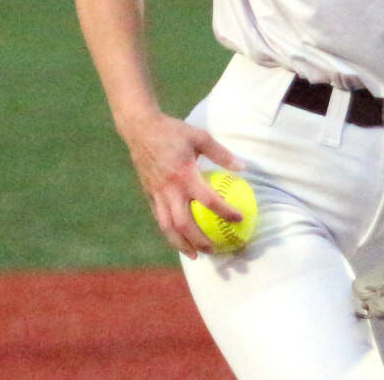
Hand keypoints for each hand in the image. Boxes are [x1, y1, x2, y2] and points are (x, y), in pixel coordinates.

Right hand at [122, 112, 245, 257]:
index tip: (239, 219)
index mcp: (184, 174)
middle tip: (215, 249)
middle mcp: (169, 188)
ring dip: (181, 244)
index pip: (208, 200)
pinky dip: (170, 232)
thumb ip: (221, 154)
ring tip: (195, 255)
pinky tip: (179, 239)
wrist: (140, 129)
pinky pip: (159, 218)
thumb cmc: (173, 131)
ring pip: (168, 227)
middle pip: (184, 223)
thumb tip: (243, 167)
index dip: (225, 211)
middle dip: (200, 240)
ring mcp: (156, 193)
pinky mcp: (149, 194)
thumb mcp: (200, 137)